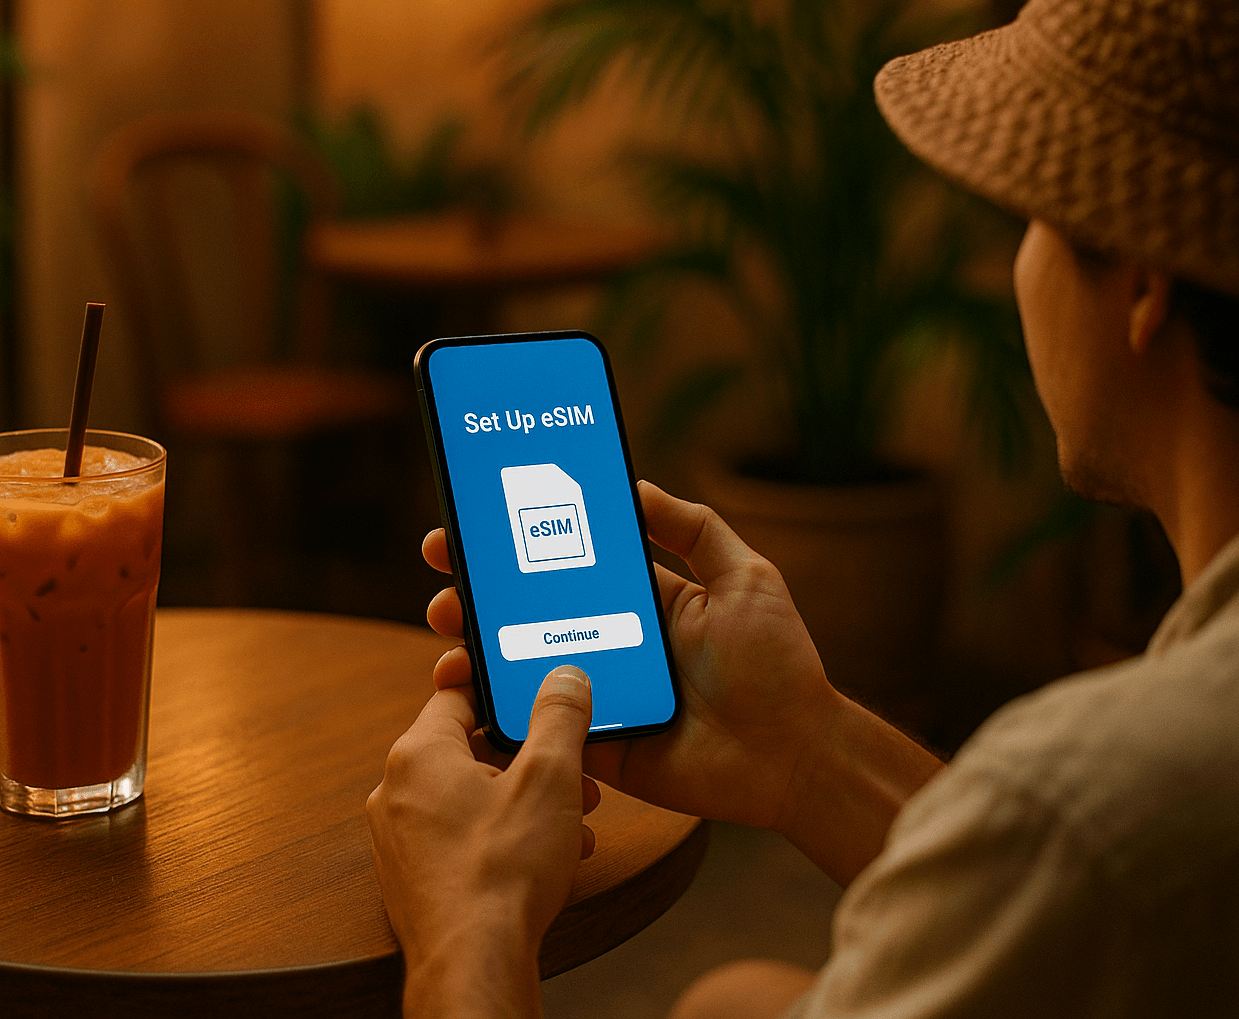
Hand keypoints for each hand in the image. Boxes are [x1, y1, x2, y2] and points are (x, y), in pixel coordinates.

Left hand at [366, 667, 600, 1018]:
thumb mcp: (549, 778)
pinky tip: (545, 857)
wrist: (474, 963)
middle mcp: (396, 792)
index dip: (501, 688)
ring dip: (523, 801)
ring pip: (470, 799)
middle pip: (468, 749)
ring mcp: (399, 839)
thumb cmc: (503, 872)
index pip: (456, 694)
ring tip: (570, 819)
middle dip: (528, 759)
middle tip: (571, 769)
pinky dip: (502, 837)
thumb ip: (559, 717)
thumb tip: (564, 677)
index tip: (532, 689)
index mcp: (418, 755)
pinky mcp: (413, 878)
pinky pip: (461, 839)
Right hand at [423, 480, 836, 833]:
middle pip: (529, 614)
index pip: (566, 566)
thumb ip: (694, 529)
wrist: (794, 754)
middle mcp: (612, 643)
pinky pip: (537, 727)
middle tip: (444, 577)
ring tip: (446, 631)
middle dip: (479, 593)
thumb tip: (637, 484)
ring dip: (474, 647)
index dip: (520, 546)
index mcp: (641, 601)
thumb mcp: (746, 577)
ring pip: (520, 667)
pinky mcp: (595, 744)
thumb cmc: (778, 664)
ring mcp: (599, 695)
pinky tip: (466, 690)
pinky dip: (497, 711)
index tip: (474, 524)